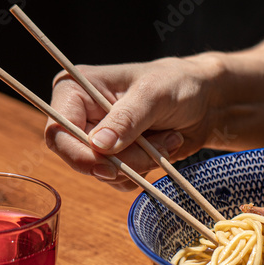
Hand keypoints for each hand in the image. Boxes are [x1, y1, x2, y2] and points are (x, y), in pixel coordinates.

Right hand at [45, 55, 223, 189]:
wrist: (205, 101)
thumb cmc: (178, 83)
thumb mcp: (153, 95)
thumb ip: (126, 119)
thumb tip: (98, 145)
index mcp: (75, 89)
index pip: (58, 131)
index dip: (79, 154)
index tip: (109, 166)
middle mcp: (79, 116)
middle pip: (80, 157)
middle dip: (122, 161)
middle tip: (157, 148)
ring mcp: (97, 139)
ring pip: (103, 173)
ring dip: (139, 164)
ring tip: (166, 139)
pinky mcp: (114, 157)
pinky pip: (119, 181)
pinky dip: (144, 171)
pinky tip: (163, 147)